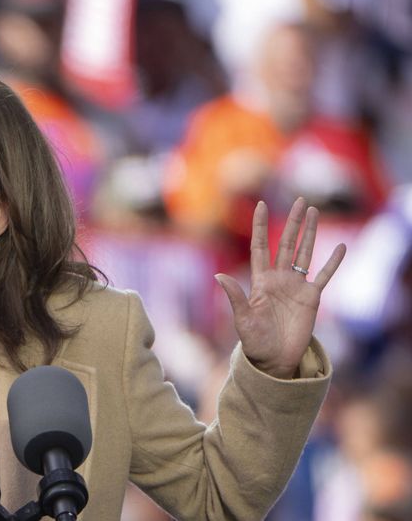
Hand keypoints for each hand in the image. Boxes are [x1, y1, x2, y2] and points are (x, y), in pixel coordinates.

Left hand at [215, 198, 345, 378]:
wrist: (273, 360)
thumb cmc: (254, 341)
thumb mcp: (242, 319)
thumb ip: (235, 296)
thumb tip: (218, 276)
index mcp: (260, 281)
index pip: (259, 246)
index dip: (260, 226)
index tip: (260, 204)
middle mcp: (278, 279)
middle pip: (286, 244)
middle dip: (292, 222)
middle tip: (300, 200)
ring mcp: (296, 287)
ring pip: (304, 253)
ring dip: (310, 233)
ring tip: (314, 212)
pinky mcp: (311, 298)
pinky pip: (324, 276)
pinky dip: (333, 262)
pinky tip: (341, 246)